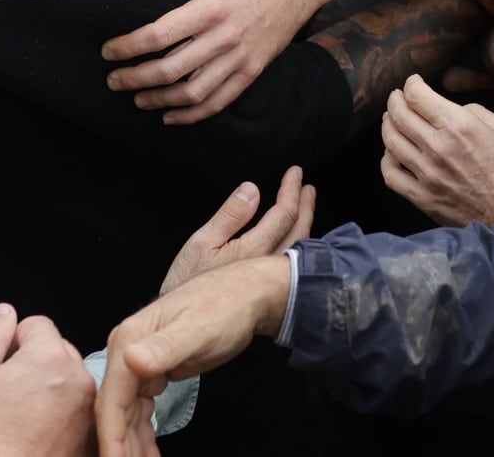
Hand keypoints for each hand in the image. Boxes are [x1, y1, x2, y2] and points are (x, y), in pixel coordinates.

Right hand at [0, 304, 96, 456]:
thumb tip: (4, 314)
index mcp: (50, 357)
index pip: (36, 325)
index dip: (13, 343)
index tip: (2, 368)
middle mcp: (78, 379)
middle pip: (57, 351)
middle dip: (34, 364)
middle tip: (9, 396)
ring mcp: (88, 410)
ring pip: (68, 381)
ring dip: (49, 390)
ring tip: (22, 418)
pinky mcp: (90, 435)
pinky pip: (77, 410)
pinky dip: (61, 415)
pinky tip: (38, 433)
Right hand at [99, 257, 289, 456]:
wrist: (246, 294)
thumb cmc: (224, 308)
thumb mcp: (198, 329)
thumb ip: (165, 347)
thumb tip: (131, 360)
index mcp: (129, 342)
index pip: (112, 399)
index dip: (111, 437)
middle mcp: (127, 352)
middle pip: (115, 410)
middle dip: (120, 446)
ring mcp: (138, 362)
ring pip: (127, 412)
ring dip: (132, 443)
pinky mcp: (153, 371)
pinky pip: (140, 408)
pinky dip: (143, 431)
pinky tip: (148, 451)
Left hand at [102, 0, 339, 123]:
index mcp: (212, 5)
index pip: (160, 35)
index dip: (128, 47)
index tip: (107, 52)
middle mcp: (226, 36)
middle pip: (170, 70)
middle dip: (135, 79)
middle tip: (112, 81)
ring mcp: (240, 58)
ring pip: (192, 93)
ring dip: (158, 100)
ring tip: (135, 98)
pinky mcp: (252, 72)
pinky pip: (218, 102)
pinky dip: (191, 115)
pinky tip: (169, 115)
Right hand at [160, 166, 315, 296]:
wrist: (186, 321)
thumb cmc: (188, 281)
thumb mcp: (202, 242)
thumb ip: (230, 216)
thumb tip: (252, 189)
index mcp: (255, 249)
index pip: (284, 214)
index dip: (291, 190)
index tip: (295, 173)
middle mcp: (270, 265)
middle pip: (299, 230)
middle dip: (305, 205)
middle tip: (308, 187)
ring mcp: (272, 280)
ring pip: (300, 247)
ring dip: (306, 223)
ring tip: (307, 207)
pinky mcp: (268, 291)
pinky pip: (293, 262)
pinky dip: (300, 243)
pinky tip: (297, 238)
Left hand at [381, 76, 493, 227]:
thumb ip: (475, 113)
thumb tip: (452, 110)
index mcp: (461, 127)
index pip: (417, 96)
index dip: (412, 84)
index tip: (413, 83)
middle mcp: (439, 148)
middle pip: (399, 115)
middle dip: (395, 100)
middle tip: (397, 97)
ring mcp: (428, 176)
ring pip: (391, 142)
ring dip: (388, 125)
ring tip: (391, 120)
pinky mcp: (423, 199)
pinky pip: (391, 175)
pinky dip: (386, 160)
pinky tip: (393, 153)